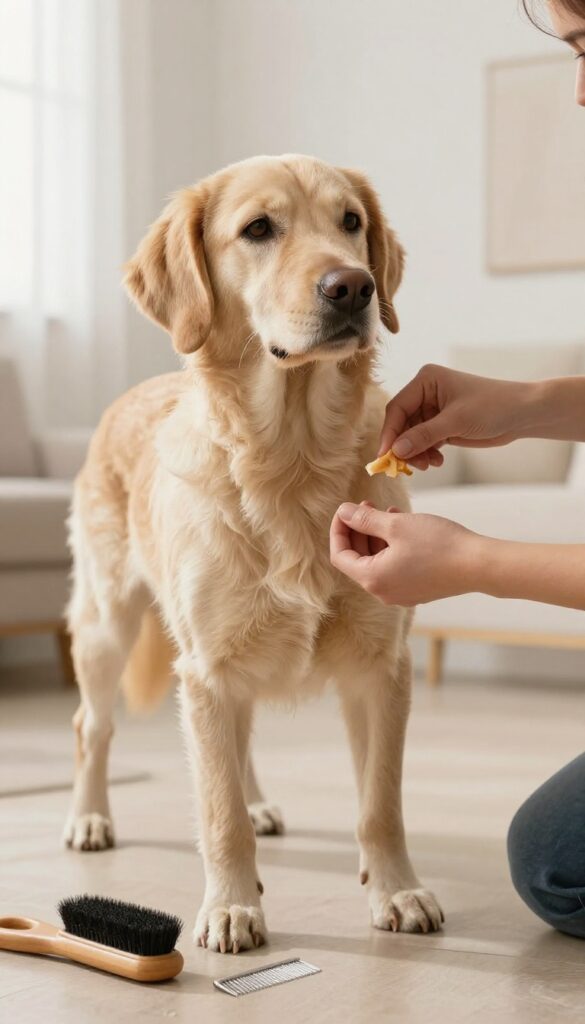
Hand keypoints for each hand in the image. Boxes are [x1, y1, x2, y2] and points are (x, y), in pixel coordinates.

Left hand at [329, 501, 480, 605]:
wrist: (478, 565)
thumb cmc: (437, 543)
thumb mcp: (396, 525)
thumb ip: (365, 519)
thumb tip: (343, 512)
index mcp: (372, 579)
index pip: (340, 555)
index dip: (338, 530)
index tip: (345, 510)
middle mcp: (383, 592)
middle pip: (357, 559)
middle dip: (358, 530)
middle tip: (366, 504)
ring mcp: (400, 593)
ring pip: (377, 561)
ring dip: (376, 536)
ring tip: (385, 510)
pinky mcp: (416, 590)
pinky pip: (394, 567)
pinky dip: (391, 546)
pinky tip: (402, 525)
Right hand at [378, 364, 536, 467]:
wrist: (522, 414)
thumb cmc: (492, 407)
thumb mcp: (456, 421)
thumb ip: (424, 435)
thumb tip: (396, 450)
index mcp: (426, 380)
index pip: (397, 408)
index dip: (390, 433)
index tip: (385, 456)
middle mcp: (426, 393)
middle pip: (402, 424)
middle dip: (404, 446)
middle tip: (407, 467)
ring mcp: (433, 410)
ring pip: (411, 436)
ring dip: (416, 453)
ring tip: (429, 464)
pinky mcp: (442, 425)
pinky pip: (424, 442)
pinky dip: (426, 453)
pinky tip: (437, 461)